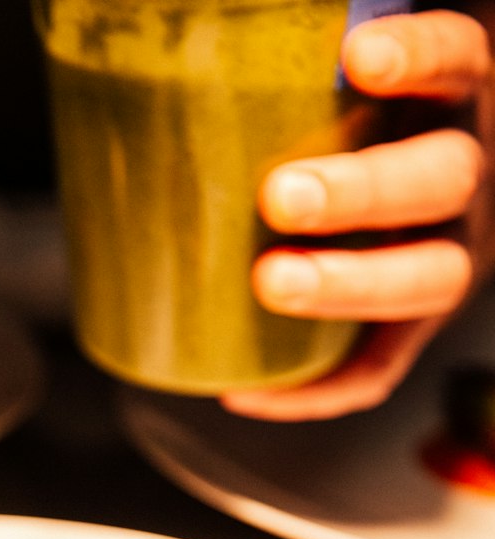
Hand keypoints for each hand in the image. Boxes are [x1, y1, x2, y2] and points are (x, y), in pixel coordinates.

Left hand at [221, 8, 493, 419]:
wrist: (372, 210)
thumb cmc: (328, 127)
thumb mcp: (326, 88)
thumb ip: (284, 58)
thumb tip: (186, 28)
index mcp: (451, 100)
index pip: (458, 62)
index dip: (420, 58)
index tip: (357, 57)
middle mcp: (462, 180)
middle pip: (442, 180)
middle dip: (362, 191)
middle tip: (281, 196)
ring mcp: (444, 257)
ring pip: (424, 280)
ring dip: (346, 286)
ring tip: (271, 283)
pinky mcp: (409, 330)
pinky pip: (375, 370)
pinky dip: (314, 389)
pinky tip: (243, 390)